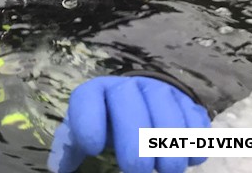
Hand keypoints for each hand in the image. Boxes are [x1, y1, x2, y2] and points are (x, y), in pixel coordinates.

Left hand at [48, 76, 209, 172]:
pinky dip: (192, 142)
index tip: (93, 149)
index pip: (88, 98)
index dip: (89, 120)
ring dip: (168, 147)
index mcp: (96, 92)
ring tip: (164, 169)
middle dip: (135, 142)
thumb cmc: (106, 121)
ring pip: (166, 114)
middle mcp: (126, 86)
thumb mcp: (84, 129)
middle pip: (130, 105)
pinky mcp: (186, 103)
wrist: (140, 100)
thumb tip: (57, 167)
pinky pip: (194, 122)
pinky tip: (186, 157)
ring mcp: (159, 91)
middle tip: (136, 171)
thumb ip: (71, 146)